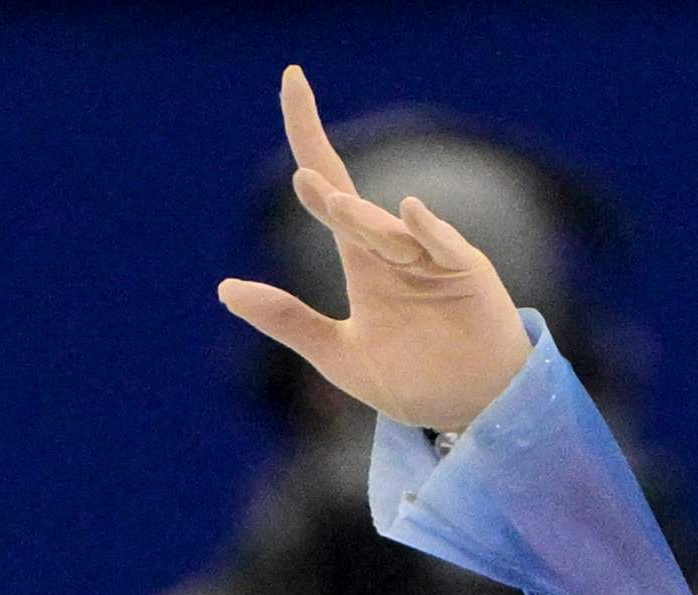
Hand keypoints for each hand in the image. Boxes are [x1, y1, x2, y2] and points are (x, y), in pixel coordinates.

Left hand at [215, 67, 533, 435]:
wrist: (472, 412)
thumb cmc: (411, 379)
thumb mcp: (339, 355)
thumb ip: (287, 321)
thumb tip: (225, 288)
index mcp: (363, 258)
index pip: (328, 182)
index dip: (308, 133)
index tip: (293, 78)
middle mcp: (395, 248)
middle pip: (352, 206)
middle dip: (326, 191)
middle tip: (301, 180)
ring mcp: (433, 257)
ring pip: (389, 231)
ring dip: (359, 219)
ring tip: (327, 202)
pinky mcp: (468, 275)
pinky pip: (445, 244)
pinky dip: (428, 229)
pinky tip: (407, 212)